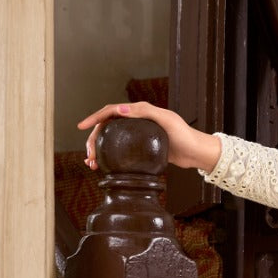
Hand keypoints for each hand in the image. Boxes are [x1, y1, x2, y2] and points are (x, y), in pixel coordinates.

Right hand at [77, 101, 220, 172]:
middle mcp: (136, 121)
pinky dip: (109, 158)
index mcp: (139, 111)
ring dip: (98, 151)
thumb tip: (119, 110)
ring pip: (110, 140)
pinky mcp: (140, 148)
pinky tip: (103, 167)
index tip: (81, 127)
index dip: (94, 118)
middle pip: (106, 128)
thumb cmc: (184, 135)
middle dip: (93, 141)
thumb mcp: (166, 120)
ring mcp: (137, 135)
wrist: (196, 152)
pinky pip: (119, 151)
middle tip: (88, 156)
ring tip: (91, 164)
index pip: (110, 112)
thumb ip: (144, 112)